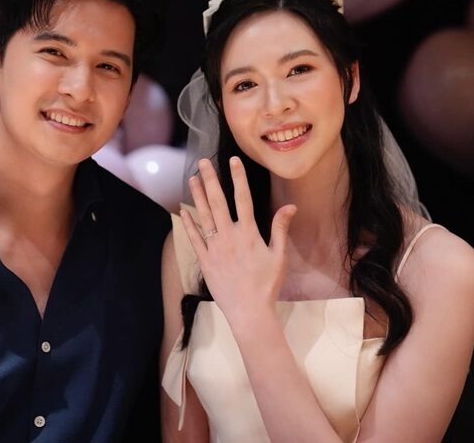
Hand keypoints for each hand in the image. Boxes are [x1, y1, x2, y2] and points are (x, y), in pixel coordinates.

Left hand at [180, 157, 296, 329]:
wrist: (249, 311)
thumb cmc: (267, 284)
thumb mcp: (279, 256)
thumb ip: (280, 229)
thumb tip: (290, 206)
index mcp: (248, 233)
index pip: (243, 198)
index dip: (238, 178)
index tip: (233, 161)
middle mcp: (229, 236)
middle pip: (218, 202)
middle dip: (211, 180)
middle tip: (203, 162)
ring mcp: (214, 248)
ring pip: (203, 216)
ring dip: (197, 196)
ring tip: (192, 178)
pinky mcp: (205, 260)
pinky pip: (194, 238)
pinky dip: (188, 224)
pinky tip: (183, 210)